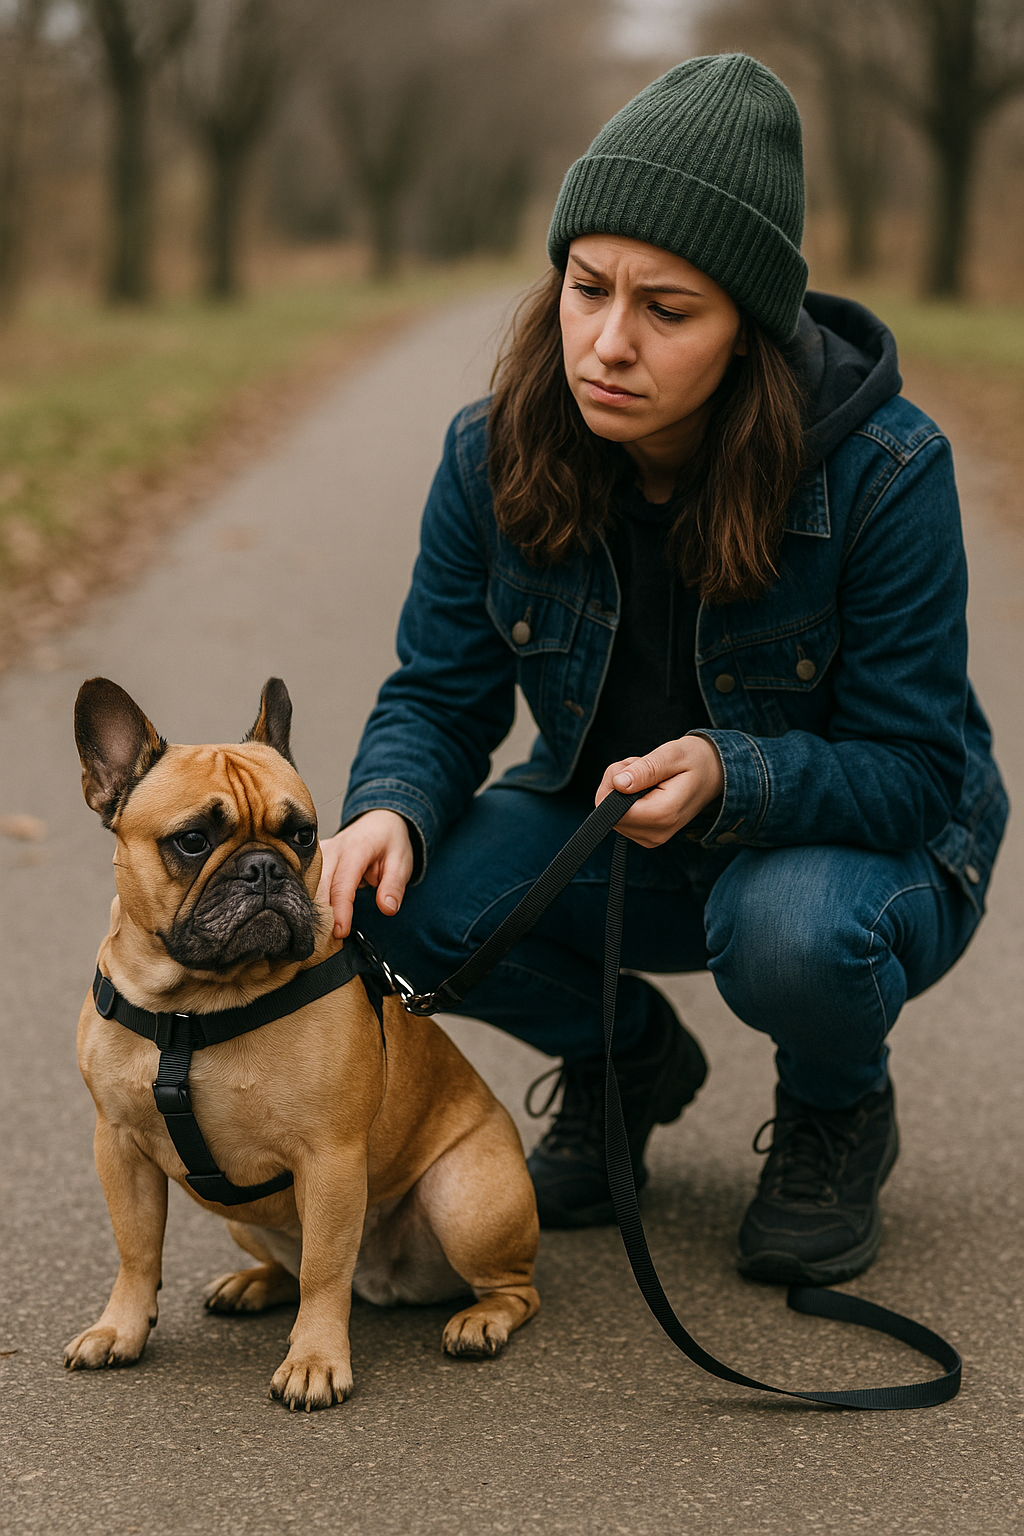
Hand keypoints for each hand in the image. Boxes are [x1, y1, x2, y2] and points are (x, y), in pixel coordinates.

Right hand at [317, 810, 413, 939]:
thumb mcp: (401, 862)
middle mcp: (332, 849)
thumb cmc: (389, 842)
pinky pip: (304, 881)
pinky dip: (306, 900)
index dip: (340, 910)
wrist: (379, 821)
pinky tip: (308, 919)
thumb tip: (387, 909)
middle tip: (324, 943)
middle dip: (320, 914)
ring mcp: (319, 854)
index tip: (340, 932)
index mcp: (355, 849)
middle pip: (317, 886)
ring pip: (306, 884)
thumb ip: (394, 886)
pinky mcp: (312, 860)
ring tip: (315, 936)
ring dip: (310, 908)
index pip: (342, 884)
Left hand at [596, 736, 724, 848]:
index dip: (613, 781)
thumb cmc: (696, 760)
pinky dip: (628, 799)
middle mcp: (655, 833)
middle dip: (617, 783)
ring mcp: (651, 838)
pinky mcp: (647, 836)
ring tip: (649, 776)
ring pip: (612, 814)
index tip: (634, 765)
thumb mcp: (672, 755)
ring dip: (622, 790)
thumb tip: (618, 784)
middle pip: (608, 811)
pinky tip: (648, 787)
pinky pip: (622, 818)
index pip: (611, 808)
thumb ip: (645, 770)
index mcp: (662, 814)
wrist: (716, 774)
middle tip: (642, 767)